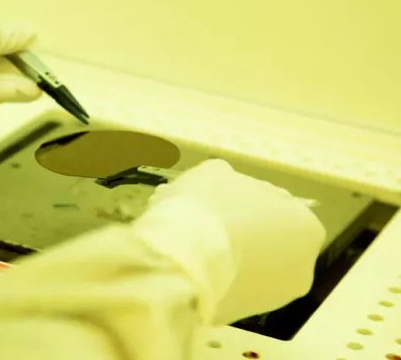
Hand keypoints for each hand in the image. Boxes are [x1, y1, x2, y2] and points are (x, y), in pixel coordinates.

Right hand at [134, 159, 324, 324]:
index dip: (243, 199)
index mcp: (306, 227)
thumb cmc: (209, 208)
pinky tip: (189, 263)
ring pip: (247, 267)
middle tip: (204, 218)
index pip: (276, 205)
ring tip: (192, 242)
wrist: (182, 261)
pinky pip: (228, 287)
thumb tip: (223, 187)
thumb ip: (228, 179)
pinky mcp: (242, 316)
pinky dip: (215, 276)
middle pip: (265, 239)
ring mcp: (273, 298)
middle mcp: (301, 267)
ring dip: (227, 254)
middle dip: (239, 229)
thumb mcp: (215, 172)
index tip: (217, 197)